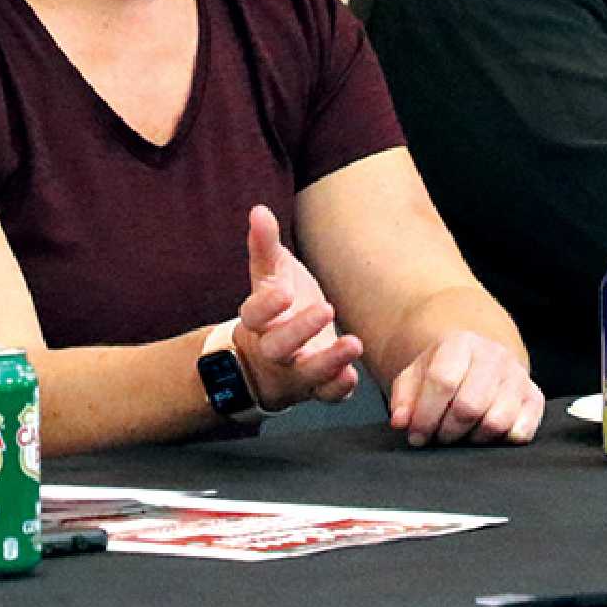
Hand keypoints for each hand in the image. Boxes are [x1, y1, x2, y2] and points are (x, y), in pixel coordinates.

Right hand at [234, 205, 362, 410]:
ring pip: (305, 374)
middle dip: (300, 330)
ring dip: (328, 362)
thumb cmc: (276, 308)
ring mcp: (294, 371)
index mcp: (257, 320)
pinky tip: (351, 378)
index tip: (283, 291)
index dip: (266, 305)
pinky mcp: (315, 387)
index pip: (253, 314)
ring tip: (353, 344)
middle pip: (278, 347)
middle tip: (326, 309)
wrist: (270, 358)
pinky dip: (337, 389)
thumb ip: (264, 245)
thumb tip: (259, 210)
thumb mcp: (269, 274)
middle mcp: (272, 349)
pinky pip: (325, 395)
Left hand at [388, 331, 543, 446]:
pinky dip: (500, 441)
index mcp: (461, 343)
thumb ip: (403, 397)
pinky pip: (521, 432)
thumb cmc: (445, 370)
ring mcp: (518, 377)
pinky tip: (484, 434)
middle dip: (447, 430)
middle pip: (469, 406)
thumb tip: (400, 421)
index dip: (425, 414)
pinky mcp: (535, 398)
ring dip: (472, 438)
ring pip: (496, 422)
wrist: (480, 359)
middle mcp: (494, 356)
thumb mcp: (417, 374)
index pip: (442, 380)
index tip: (416, 434)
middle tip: (437, 437)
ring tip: (459, 435)